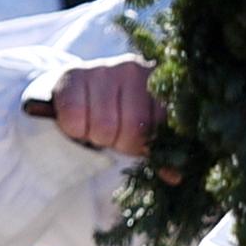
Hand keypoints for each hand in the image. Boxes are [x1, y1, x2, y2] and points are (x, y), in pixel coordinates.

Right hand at [44, 55, 163, 156]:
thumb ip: (159, 150)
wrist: (70, 89)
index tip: (133, 144)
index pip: (161, 129)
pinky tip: (77, 121)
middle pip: (133, 129)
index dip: (143, 146)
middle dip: (118, 143)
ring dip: (95, 137)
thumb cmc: (114, 113)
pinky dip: (74, 129)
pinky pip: (75, 116)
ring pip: (104, 126)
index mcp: (160, 84)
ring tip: (94, 128)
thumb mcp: (141, 129)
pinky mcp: (73, 74)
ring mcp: (105, 69)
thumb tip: (174, 177)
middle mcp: (136, 70)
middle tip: (110, 136)